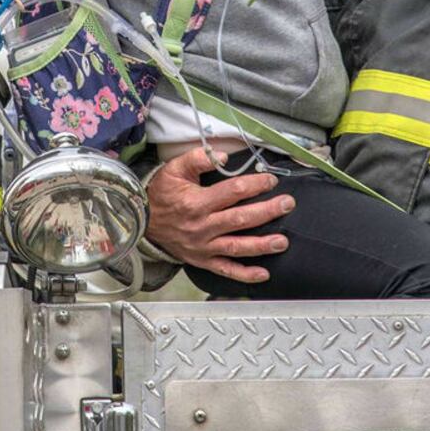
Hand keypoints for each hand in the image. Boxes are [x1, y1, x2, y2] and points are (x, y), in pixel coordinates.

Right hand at [145, 148, 289, 282]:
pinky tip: (263, 273)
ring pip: (237, 247)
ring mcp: (203, 246)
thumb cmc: (161, 194)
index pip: (232, 192)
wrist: (142, 220)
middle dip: (267, 212)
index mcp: (196, 203)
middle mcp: (202, 227)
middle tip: (287, 205)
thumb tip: (222, 156)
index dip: (255, 185)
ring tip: (283, 242)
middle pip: (240, 219)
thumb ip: (198, 159)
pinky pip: (226, 270)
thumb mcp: (174, 169)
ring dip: (262, 245)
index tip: (270, 180)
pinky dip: (245, 274)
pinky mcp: (203, 260)